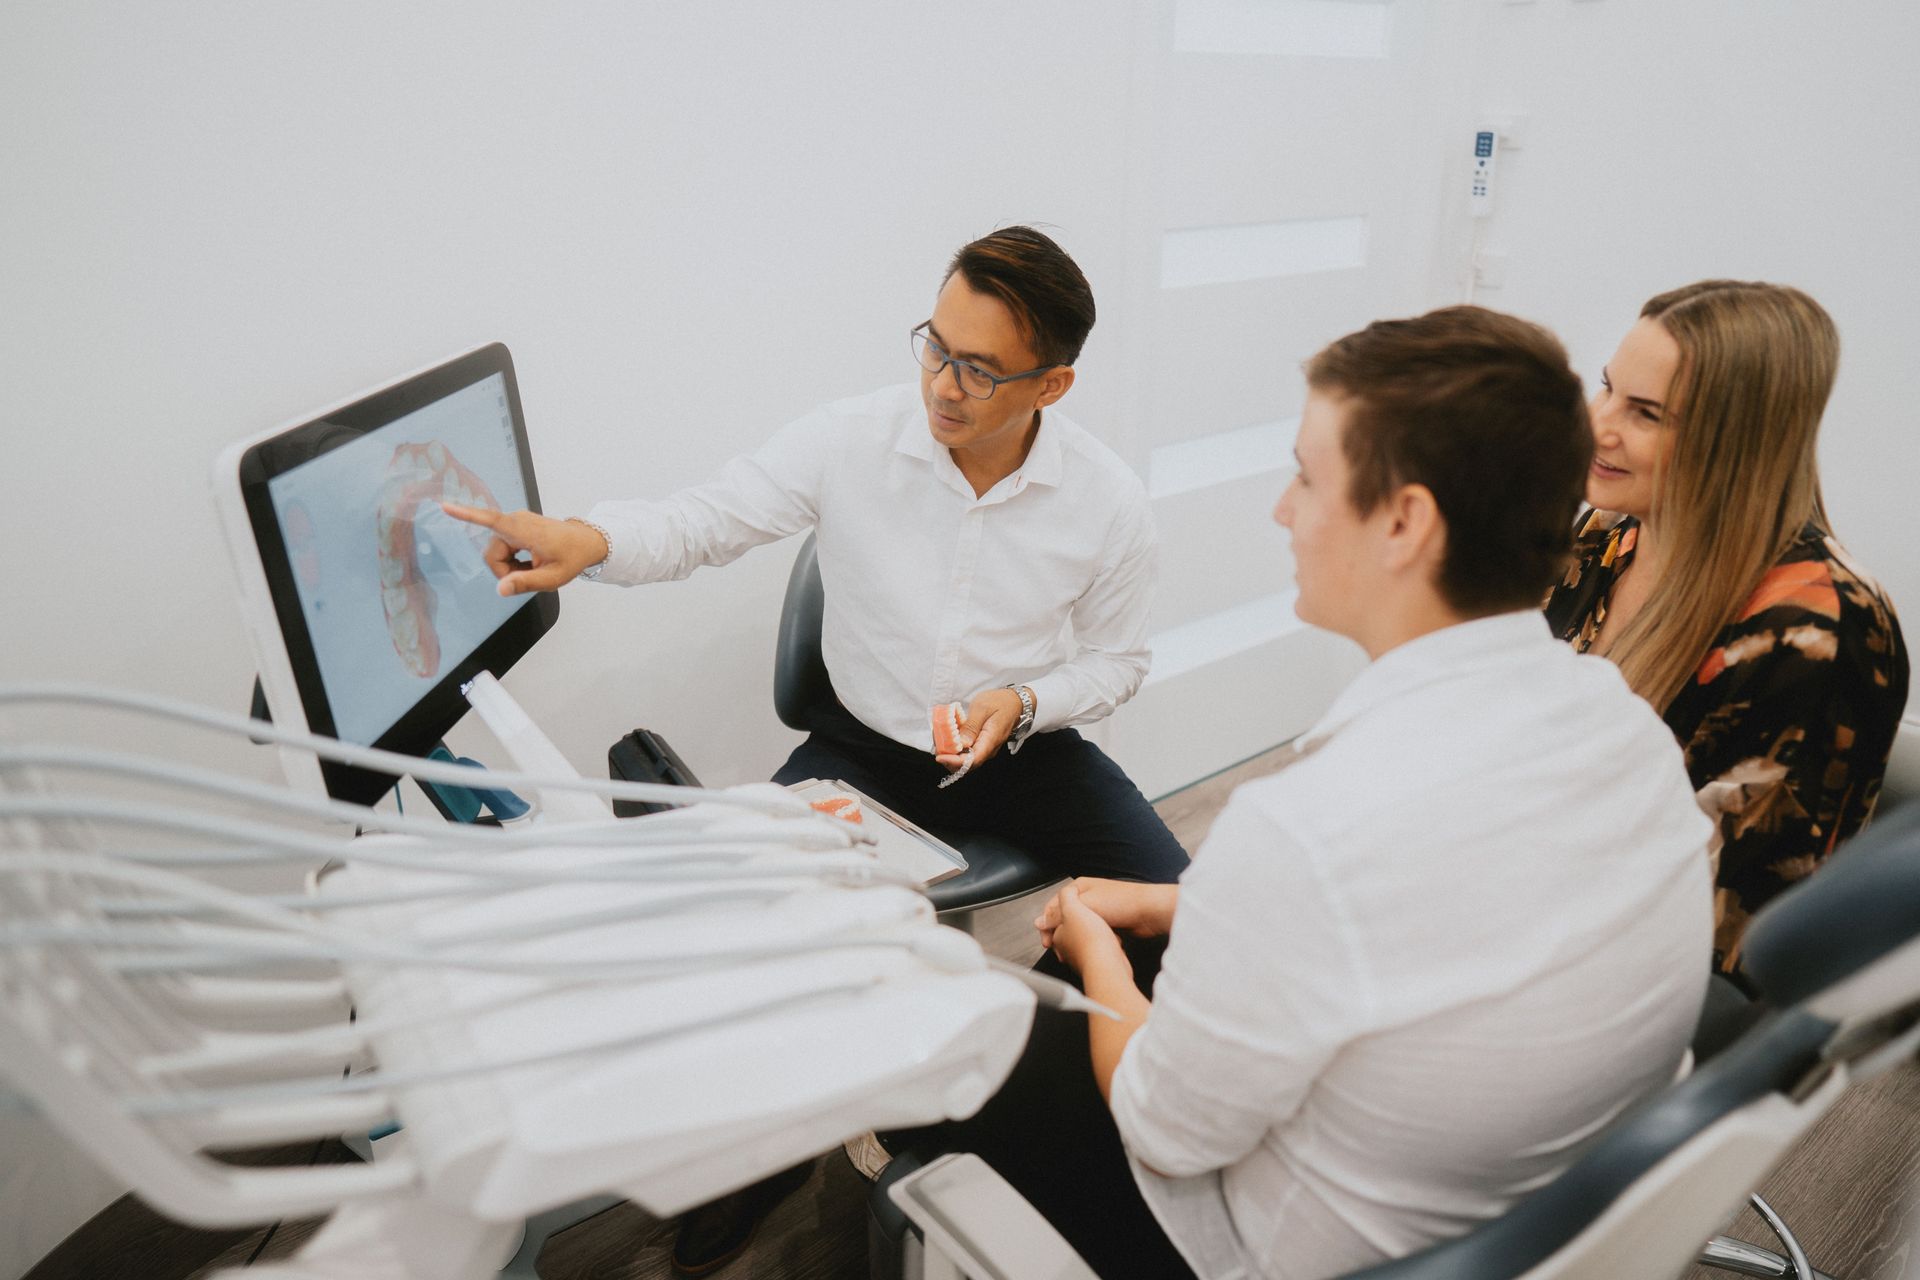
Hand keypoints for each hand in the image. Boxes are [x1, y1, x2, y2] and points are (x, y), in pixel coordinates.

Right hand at [440, 504, 606, 595]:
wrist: (585, 542)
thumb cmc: (572, 558)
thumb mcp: (552, 578)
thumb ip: (525, 583)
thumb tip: (500, 589)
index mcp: (524, 530)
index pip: (490, 520)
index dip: (466, 515)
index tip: (444, 506)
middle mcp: (516, 521)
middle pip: (492, 554)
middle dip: (505, 571)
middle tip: (530, 576)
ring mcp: (515, 521)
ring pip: (496, 553)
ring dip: (510, 567)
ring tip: (533, 568)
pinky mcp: (514, 525)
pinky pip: (502, 548)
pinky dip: (513, 560)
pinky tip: (529, 562)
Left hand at [934, 687, 1023, 769]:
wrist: (1014, 702)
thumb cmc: (1000, 702)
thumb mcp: (982, 708)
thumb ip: (971, 726)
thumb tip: (960, 744)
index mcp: (990, 740)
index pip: (972, 760)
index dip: (954, 762)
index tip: (940, 757)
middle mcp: (989, 749)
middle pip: (967, 765)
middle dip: (949, 759)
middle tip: (937, 745)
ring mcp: (986, 749)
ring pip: (966, 760)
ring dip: (951, 755)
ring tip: (940, 740)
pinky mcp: (982, 745)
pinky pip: (968, 753)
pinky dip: (956, 749)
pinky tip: (948, 738)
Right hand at [1042, 883, 1129, 979]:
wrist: (1149, 912)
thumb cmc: (1121, 903)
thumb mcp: (1085, 906)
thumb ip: (1060, 914)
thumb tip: (1039, 922)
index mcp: (1079, 887)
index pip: (1054, 906)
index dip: (1048, 925)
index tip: (1046, 941)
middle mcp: (1087, 897)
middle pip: (1065, 918)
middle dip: (1061, 934)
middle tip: (1058, 950)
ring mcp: (1098, 909)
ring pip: (1079, 927)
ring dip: (1076, 939)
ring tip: (1073, 952)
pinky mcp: (1108, 921)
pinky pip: (1092, 933)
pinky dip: (1090, 940)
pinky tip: (1091, 948)